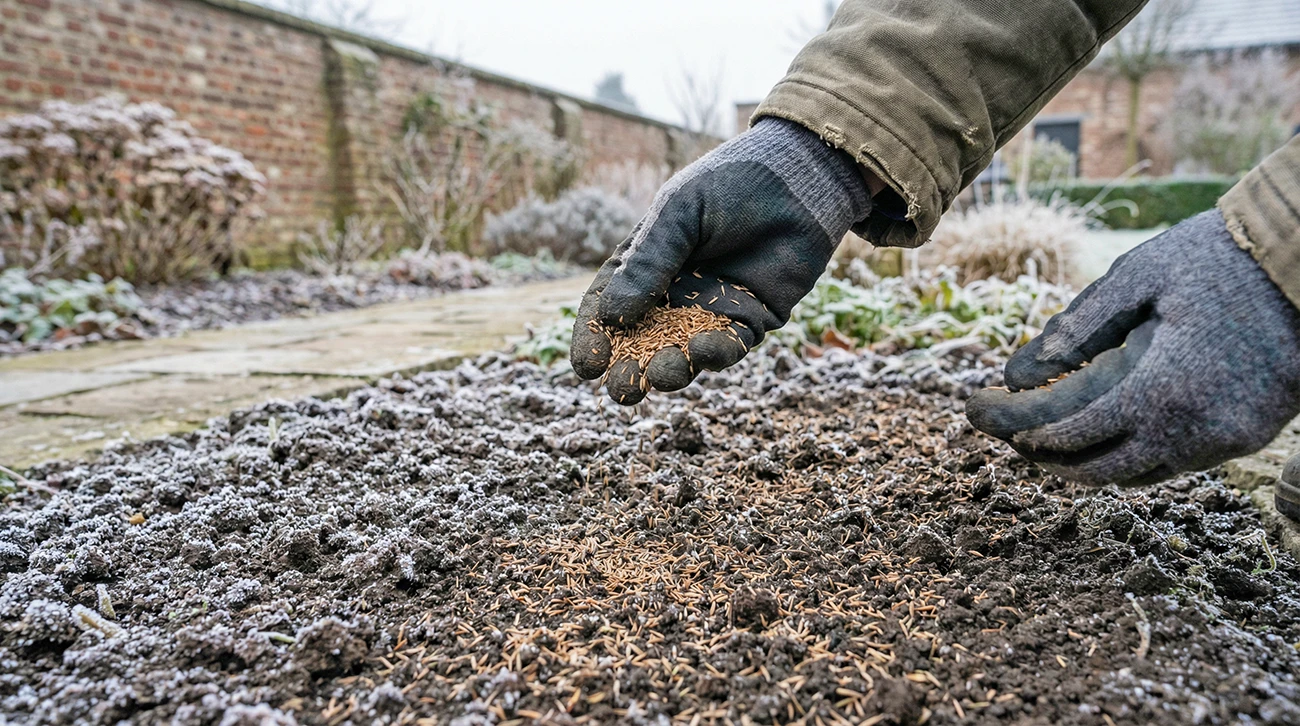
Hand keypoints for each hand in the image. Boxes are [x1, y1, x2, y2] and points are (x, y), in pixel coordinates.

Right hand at [570, 117, 871, 403]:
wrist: (798, 177)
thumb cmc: (731, 183)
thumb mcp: (678, 214)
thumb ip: (649, 262)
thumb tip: (612, 317)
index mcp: (646, 263)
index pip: (609, 306)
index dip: (595, 337)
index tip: (587, 366)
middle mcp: (675, 292)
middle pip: (643, 340)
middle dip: (630, 368)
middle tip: (621, 389)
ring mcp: (713, 310)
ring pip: (685, 352)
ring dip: (670, 371)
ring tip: (658, 378)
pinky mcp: (752, 320)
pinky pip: (730, 346)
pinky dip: (715, 354)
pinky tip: (702, 354)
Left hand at [967, 210, 1299, 486]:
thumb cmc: (1220, 257)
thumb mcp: (1140, 274)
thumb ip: (1080, 324)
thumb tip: (1018, 371)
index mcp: (1159, 389)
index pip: (1079, 433)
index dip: (1035, 436)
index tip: (1006, 429)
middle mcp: (1193, 429)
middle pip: (1106, 470)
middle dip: (1057, 463)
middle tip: (1022, 448)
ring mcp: (1226, 440)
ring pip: (1145, 474)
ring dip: (1100, 466)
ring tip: (1061, 448)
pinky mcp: (1249, 437)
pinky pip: (1182, 463)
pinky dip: (1142, 457)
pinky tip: (1118, 437)